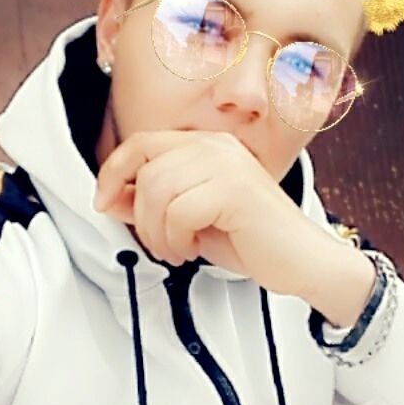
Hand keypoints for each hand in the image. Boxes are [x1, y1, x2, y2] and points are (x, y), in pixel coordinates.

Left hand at [92, 128, 323, 295]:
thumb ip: (151, 204)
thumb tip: (110, 198)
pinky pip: (179, 211)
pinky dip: (176, 239)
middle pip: (145, 169)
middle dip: (139, 216)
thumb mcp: (189, 220)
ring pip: (157, 191)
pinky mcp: (236, 189)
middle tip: (158, 243)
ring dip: (157, 232)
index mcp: (206, 145)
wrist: (301, 261)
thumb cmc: (251, 240)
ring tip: (177, 250)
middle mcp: (217, 145)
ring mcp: (228, 164)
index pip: (141, 143)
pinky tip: (193, 250)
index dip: (112, 172)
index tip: (102, 202)